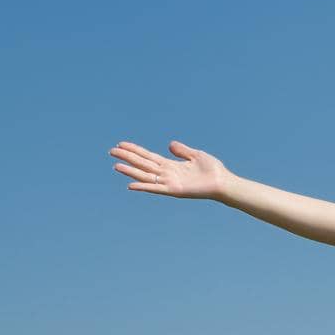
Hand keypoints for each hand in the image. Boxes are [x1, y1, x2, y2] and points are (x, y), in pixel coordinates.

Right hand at [109, 140, 233, 200]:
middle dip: (128, 157)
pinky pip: (155, 188)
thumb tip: (169, 144)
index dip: (135, 150)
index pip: (148, 156)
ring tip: (115, 166)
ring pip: (145, 175)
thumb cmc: (212, 170)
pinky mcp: (174, 190)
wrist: (223, 182)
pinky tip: (130, 185)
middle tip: (111, 151)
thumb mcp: (196, 155)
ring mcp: (169, 182)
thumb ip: (182, 150)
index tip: (121, 144)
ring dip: (130, 171)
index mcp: (171, 165)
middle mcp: (167, 174)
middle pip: (143, 164)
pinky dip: (144, 186)